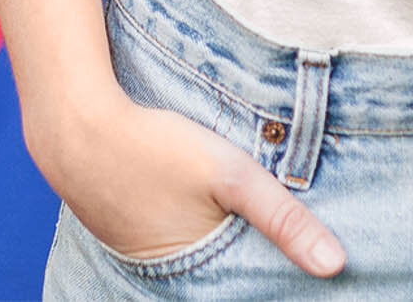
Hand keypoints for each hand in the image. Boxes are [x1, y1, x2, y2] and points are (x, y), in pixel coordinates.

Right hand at [51, 93, 344, 276]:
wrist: (76, 128)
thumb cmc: (155, 149)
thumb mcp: (231, 175)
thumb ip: (284, 219)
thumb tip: (336, 265)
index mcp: (197, 284)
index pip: (251, 295)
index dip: (279, 287)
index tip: (312, 281)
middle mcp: (170, 284)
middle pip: (230, 283)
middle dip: (256, 270)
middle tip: (295, 254)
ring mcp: (149, 263)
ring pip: (206, 266)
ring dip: (231, 254)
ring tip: (256, 235)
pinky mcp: (136, 238)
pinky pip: (183, 249)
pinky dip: (204, 239)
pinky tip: (215, 217)